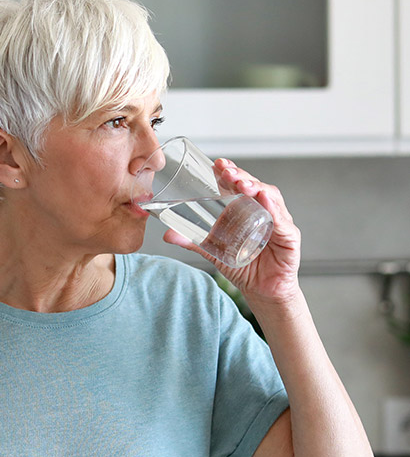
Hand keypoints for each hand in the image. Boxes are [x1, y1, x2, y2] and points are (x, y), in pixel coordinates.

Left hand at [163, 158, 300, 303]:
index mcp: (247, 209)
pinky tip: (264, 198)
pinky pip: (282, 220)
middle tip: (226, 172)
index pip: (240, 183)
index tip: (217, 164)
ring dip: (256, 186)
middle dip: (240, 175)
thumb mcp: (214, 252)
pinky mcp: (289, 237)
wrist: (262, 292)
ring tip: (242, 184)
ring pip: (270, 197)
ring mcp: (278, 222)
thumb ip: (193, 242)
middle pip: (254, 186)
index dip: (230, 171)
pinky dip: (274, 208)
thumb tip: (167, 234)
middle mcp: (264, 210)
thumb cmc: (244, 267)